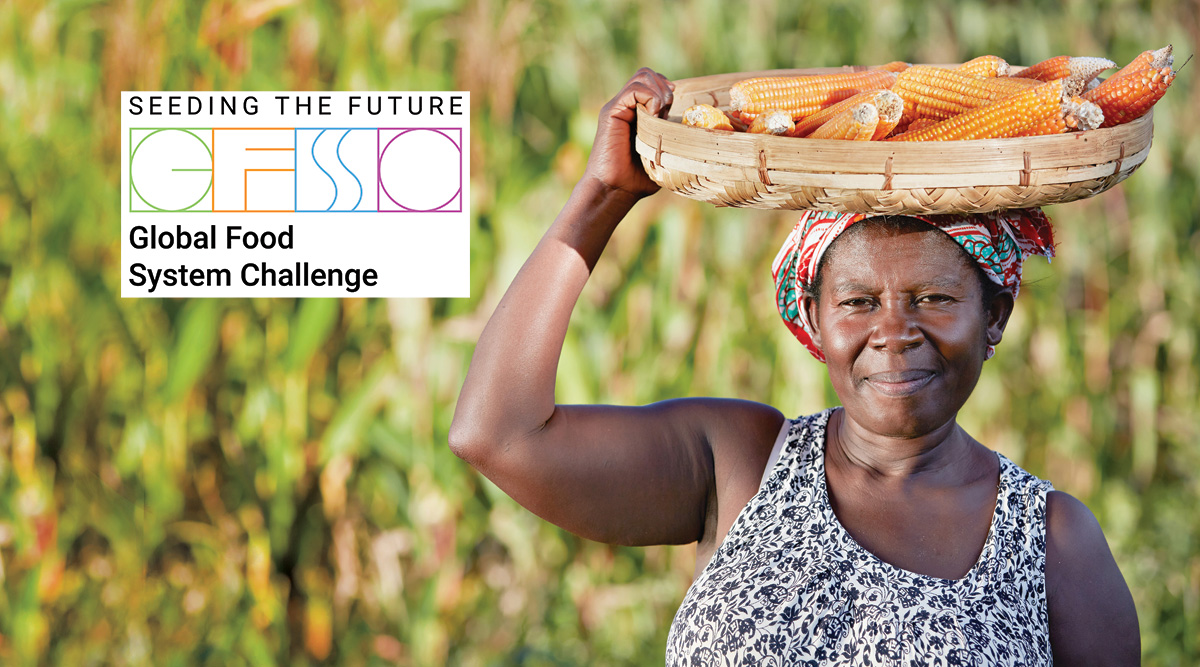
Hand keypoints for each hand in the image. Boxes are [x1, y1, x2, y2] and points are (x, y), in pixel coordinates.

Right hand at [583, 67, 673, 198]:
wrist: (614, 190)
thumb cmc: (637, 180)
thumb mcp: (662, 154)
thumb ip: (672, 139)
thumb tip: (694, 135)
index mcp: (636, 113)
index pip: (654, 82)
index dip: (667, 91)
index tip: (671, 112)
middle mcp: (625, 106)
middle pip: (648, 74)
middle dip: (664, 88)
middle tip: (666, 113)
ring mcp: (618, 107)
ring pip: (643, 75)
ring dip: (659, 92)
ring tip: (659, 115)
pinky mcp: (611, 112)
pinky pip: (634, 89)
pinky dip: (650, 98)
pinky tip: (653, 117)